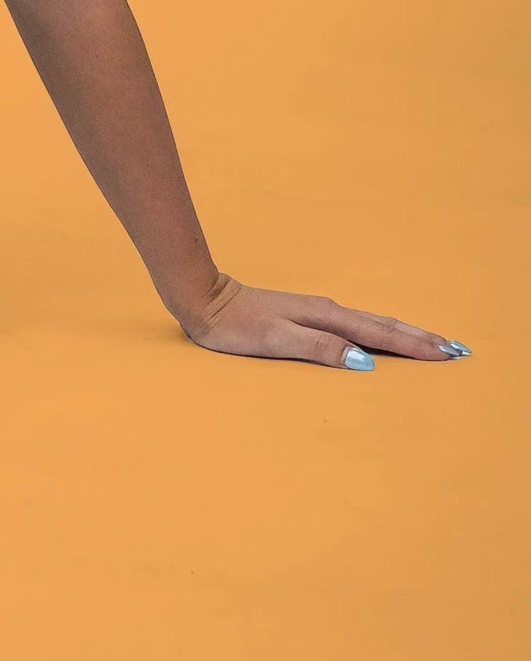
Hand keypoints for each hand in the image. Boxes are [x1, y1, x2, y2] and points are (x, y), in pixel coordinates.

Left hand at [175, 271, 471, 369]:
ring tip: (430, 343)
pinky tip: (379, 337)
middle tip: (456, 349)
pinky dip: (377, 331)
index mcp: (324, 316)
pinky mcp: (305, 315)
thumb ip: (320, 348)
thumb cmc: (235, 325)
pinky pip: (354, 324)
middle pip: (381, 325)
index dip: (414, 346)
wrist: (203, 300)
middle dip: (419, 338)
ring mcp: (316, 311)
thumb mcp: (276, 340)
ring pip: (370, 322)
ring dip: (402, 333)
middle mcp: (326, 310)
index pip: (378, 334)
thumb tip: (365, 360)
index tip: (448, 354)